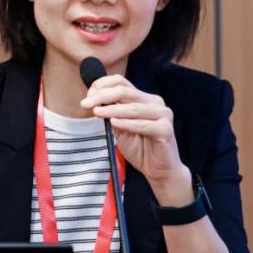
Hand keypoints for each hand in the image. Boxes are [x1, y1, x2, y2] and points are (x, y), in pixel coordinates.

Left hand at [80, 75, 193, 206]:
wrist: (158, 170)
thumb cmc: (140, 148)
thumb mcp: (120, 129)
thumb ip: (112, 114)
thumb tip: (95, 101)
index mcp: (144, 99)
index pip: (122, 82)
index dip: (102, 86)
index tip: (88, 96)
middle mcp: (155, 103)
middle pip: (126, 92)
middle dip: (103, 96)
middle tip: (86, 103)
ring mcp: (163, 115)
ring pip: (134, 108)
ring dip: (113, 110)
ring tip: (96, 112)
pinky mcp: (166, 130)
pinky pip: (144, 125)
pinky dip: (128, 123)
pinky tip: (114, 123)